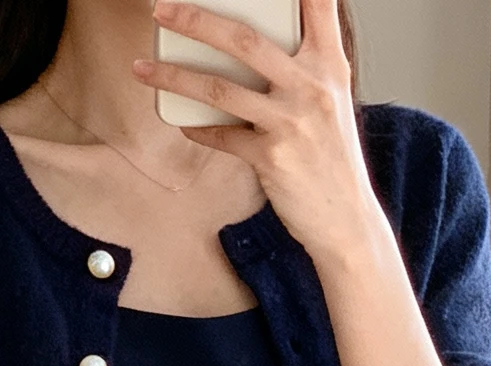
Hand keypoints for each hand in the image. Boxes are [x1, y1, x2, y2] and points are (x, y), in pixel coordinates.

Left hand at [136, 0, 382, 273]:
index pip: (318, 5)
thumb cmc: (332, 157)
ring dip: (175, 76)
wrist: (347, 219)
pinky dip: (198, 129)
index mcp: (330, 65)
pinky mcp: (272, 159)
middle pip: (245, 39)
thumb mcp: (332, 100)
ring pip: (220, 89)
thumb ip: (305, 66)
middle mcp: (312, 87)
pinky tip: (184, 124)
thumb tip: (252, 42)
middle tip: (163, 9)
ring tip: (144, 69)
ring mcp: (291, 122)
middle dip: (196, 19)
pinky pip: (222, 136)